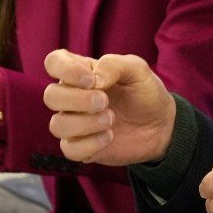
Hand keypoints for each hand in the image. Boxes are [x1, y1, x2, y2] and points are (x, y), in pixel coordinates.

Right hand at [43, 50, 176, 164]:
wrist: (161, 125)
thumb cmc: (145, 93)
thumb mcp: (137, 70)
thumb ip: (114, 65)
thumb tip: (94, 78)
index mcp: (81, 73)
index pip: (53, 62)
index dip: (65, 70)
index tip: (91, 80)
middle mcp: (72, 97)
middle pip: (50, 96)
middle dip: (77, 99)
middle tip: (105, 101)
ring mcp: (75, 123)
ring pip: (57, 125)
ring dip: (84, 123)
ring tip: (111, 119)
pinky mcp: (81, 147)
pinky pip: (69, 149)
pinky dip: (89, 144)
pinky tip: (109, 136)